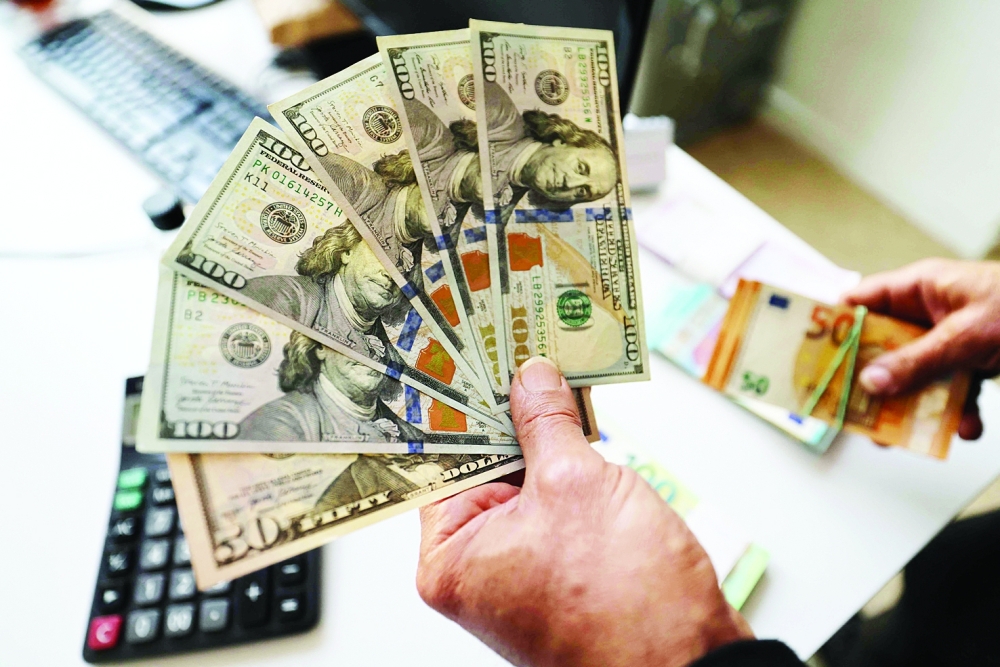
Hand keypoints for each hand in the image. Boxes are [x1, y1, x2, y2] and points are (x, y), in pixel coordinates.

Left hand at [416, 357, 750, 666]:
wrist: (690, 664)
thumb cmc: (623, 604)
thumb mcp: (576, 485)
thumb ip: (547, 423)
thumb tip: (531, 378)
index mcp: (453, 559)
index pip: (445, 461)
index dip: (464, 404)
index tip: (476, 355)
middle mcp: (480, 570)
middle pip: (485, 469)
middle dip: (510, 415)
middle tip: (521, 351)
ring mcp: (524, 572)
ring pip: (527, 484)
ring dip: (546, 437)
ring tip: (556, 374)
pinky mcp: (566, 570)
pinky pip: (558, 505)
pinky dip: (571, 468)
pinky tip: (585, 423)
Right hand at [844, 258, 999, 439]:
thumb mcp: (968, 335)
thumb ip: (919, 359)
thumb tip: (872, 381)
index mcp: (920, 288)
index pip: (860, 301)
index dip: (833, 326)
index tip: (813, 358)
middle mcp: (930, 312)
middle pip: (882, 347)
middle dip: (873, 381)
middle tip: (855, 410)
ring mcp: (952, 339)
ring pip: (915, 375)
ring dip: (916, 406)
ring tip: (907, 436)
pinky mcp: (975, 363)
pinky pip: (953, 390)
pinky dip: (958, 412)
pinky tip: (968, 428)